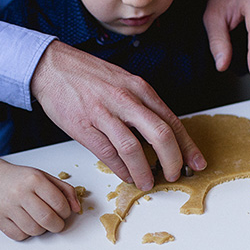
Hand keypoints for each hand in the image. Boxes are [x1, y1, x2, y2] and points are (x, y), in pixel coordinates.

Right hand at [0, 162, 80, 240]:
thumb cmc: (22, 180)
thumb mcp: (45, 177)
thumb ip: (65, 190)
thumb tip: (76, 208)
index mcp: (34, 180)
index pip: (58, 203)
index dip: (66, 212)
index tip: (64, 212)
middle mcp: (19, 192)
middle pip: (47, 219)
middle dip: (57, 225)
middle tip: (56, 222)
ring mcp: (7, 206)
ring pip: (34, 230)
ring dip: (42, 230)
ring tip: (39, 220)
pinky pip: (19, 236)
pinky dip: (26, 233)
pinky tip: (26, 222)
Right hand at [31, 41, 206, 189]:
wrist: (52, 66)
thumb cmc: (88, 76)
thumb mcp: (123, 82)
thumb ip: (141, 105)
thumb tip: (161, 134)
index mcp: (139, 88)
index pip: (171, 120)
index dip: (187, 145)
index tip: (197, 162)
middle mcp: (125, 99)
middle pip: (160, 134)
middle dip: (172, 160)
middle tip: (175, 175)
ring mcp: (104, 113)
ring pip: (133, 148)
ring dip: (144, 171)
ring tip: (148, 182)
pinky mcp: (84, 126)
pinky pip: (107, 153)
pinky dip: (120, 169)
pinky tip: (126, 176)